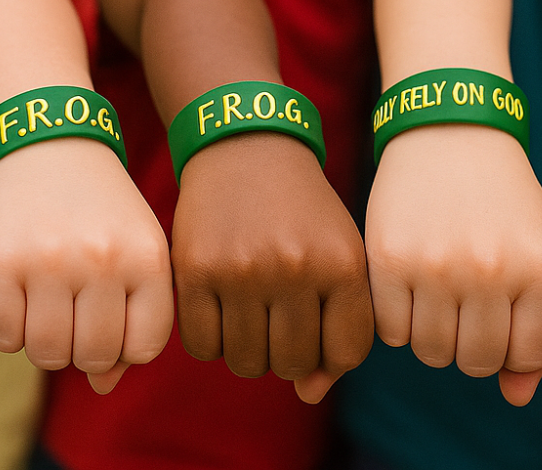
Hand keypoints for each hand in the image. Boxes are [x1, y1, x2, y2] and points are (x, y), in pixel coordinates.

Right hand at [0, 137, 173, 393]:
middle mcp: (104, 260)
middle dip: (83, 346)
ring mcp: (50, 261)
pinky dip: (8, 328)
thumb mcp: (138, 248)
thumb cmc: (103, 208)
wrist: (52, 142)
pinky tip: (19, 294)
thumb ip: (136, 315)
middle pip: (93, 356)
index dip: (126, 347)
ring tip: (49, 300)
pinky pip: (2, 337)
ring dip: (44, 339)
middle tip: (76, 310)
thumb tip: (105, 386)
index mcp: (149, 256)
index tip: (114, 320)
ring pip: (46, 353)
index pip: (145, 347)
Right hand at [171, 133, 372, 403]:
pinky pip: (203, 347)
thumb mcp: (338, 250)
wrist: (248, 147)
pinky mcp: (195, 269)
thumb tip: (310, 394)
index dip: (331, 351)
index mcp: (342, 262)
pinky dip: (212, 338)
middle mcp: (295, 268)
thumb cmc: (301, 209)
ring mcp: (243, 270)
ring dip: (249, 347)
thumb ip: (340, 322)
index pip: (346, 353)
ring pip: (247, 361)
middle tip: (279, 316)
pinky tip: (220, 305)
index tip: (317, 325)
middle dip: (288, 351)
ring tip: (250, 309)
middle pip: (293, 363)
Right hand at [366, 125, 541, 406]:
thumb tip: (517, 397)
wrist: (451, 129)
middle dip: (471, 342)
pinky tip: (409, 283)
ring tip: (438, 292)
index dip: (512, 343)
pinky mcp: (389, 258)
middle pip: (477, 361)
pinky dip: (398, 319)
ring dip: (433, 332)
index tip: (502, 312)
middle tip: (465, 303)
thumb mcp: (539, 250)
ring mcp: (436, 266)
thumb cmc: (503, 197)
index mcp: (536, 268)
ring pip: (432, 352)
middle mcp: (489, 271)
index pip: (526, 355)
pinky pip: (391, 331)